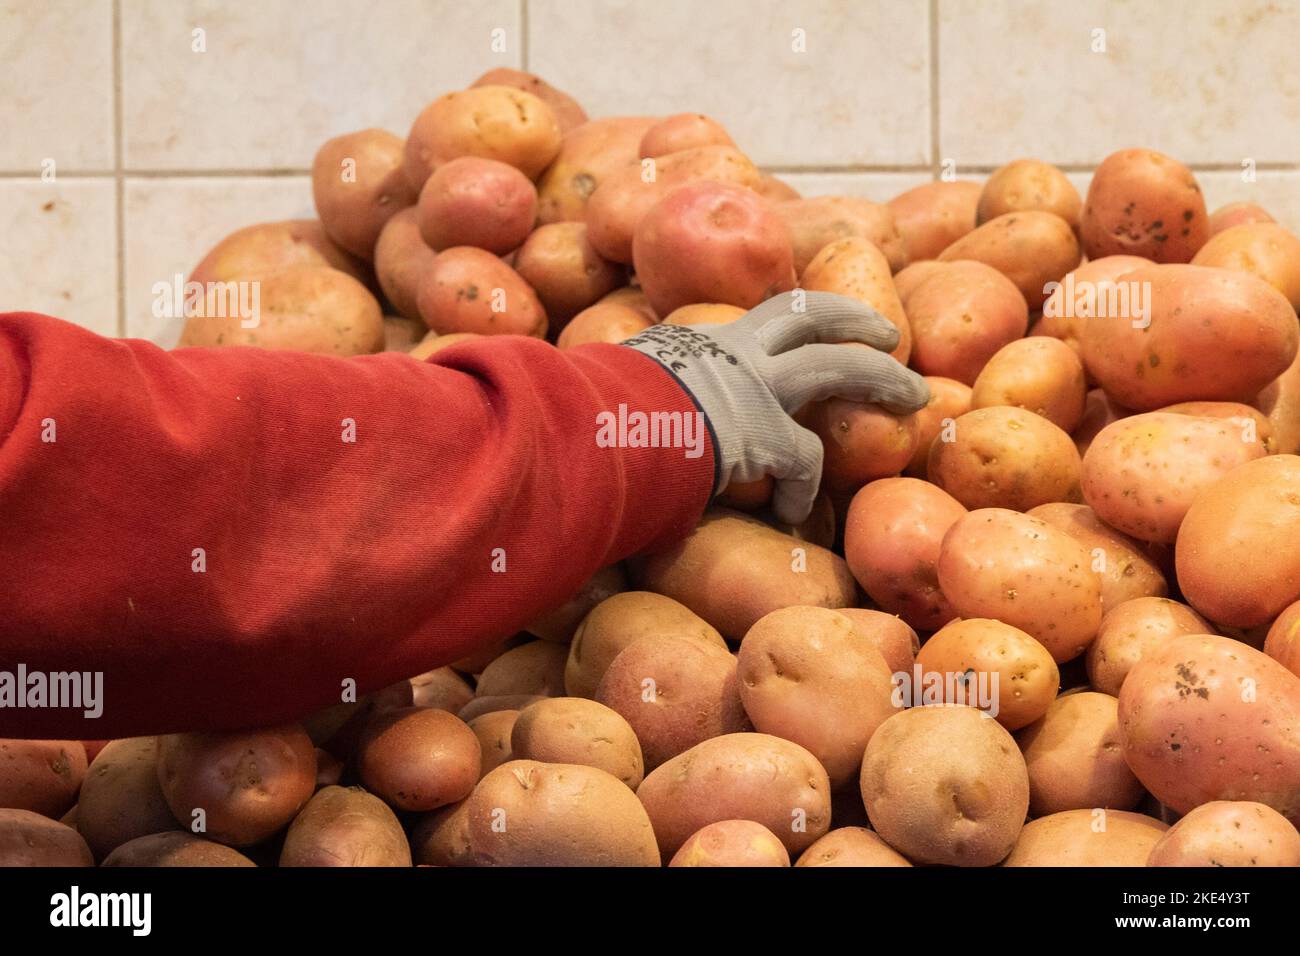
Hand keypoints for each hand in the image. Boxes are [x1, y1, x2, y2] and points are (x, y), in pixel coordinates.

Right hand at [622, 290, 929, 523]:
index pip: (757, 323)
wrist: (598, 427)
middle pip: (809, 312)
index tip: (810, 335)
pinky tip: (799, 512)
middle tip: (888, 335)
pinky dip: (805, 488)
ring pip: (836, 364)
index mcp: (696, 339)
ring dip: (881, 375)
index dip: (792, 326)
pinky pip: (806, 459)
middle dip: (855, 319)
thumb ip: (622, 393)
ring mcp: (754, 384)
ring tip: (913, 394)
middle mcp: (732, 349)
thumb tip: (595, 412)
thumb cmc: (588, 413)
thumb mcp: (607, 387)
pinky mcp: (765, 430)